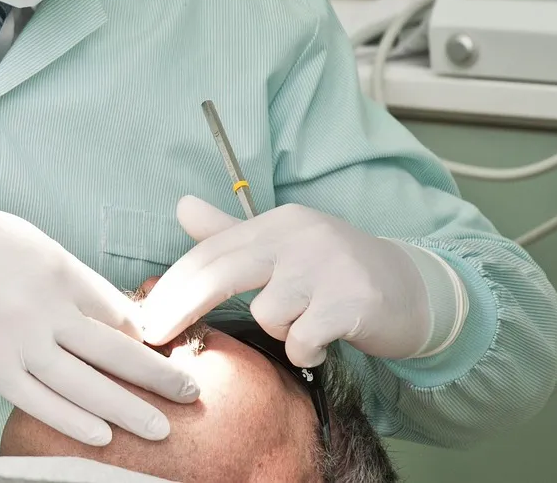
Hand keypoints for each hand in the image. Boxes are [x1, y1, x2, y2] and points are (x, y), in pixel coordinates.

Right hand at [0, 199, 198, 445]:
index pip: (117, 311)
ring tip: (161, 428)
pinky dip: (73, 420)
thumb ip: (73, 277)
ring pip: (85, 385)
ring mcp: (16, 342)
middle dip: (158, 375)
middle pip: (114, 351)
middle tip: (191, 393)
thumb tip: (114, 314)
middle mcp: (44, 308)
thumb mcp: (32, 242)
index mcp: (58, 269)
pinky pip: (39, 402)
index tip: (168, 351)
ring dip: (127, 410)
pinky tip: (103, 435)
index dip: (148, 335)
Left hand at [138, 197, 432, 366]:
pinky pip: (302, 338)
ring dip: (281, 332)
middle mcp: (300, 236)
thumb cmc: (334, 272)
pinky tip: (324, 343)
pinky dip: (307, 350)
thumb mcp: (283, 247)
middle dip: (181, 308)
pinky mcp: (353, 300)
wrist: (413, 290)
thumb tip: (181, 205)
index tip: (144, 317)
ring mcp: (328, 266)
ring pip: (268, 315)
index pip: (211, 252)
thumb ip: (230, 233)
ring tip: (305, 326)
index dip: (172, 286)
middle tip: (154, 338)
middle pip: (222, 274)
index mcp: (278, 223)